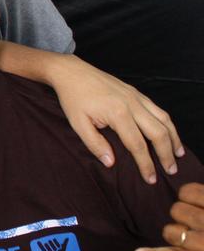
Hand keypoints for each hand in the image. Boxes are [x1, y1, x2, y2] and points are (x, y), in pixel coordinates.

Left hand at [50, 55, 183, 182]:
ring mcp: (137, 97)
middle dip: (166, 154)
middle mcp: (132, 104)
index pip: (137, 145)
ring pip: (164, 120)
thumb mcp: (78, 124)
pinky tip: (169, 133)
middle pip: (158, 133)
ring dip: (173, 138)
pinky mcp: (136, 93)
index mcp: (118, 113)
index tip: (150, 179)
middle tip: (171, 171)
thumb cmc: (73, 98)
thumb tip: (111, 163)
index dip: (146, 164)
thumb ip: (95, 144)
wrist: (72, 72)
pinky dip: (167, 123)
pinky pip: (158, 110)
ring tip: (178, 155)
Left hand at [134, 183, 203, 250]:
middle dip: (183, 215)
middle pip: (176, 210)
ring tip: (196, 240)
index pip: (187, 192)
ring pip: (170, 231)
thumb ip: (202, 196)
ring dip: (177, 234)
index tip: (199, 203)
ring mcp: (202, 243)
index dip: (189, 196)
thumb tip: (187, 190)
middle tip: (200, 224)